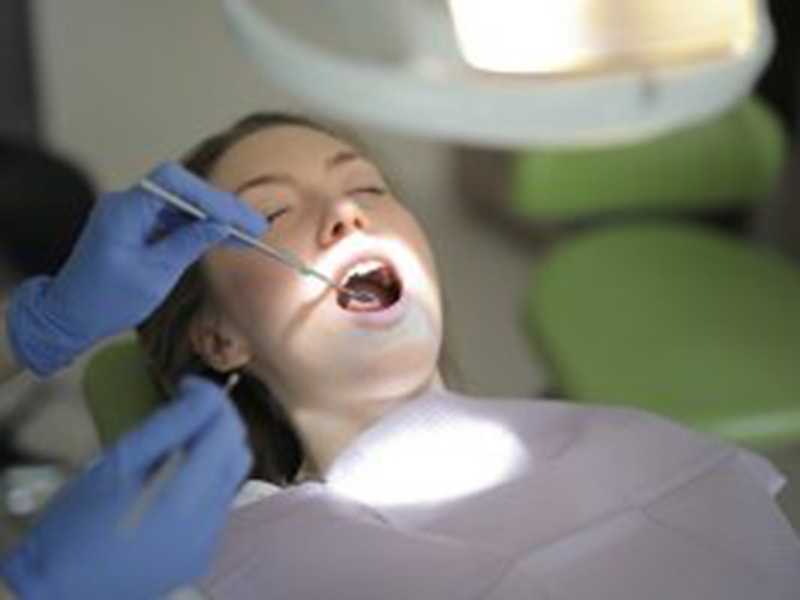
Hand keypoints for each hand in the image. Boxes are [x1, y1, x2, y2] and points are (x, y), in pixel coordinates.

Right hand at [0, 376, 251, 599]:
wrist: (58, 591)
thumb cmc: (78, 521)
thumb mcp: (118, 463)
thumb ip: (168, 427)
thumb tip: (205, 396)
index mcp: (186, 495)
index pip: (227, 430)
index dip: (213, 400)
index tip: (187, 386)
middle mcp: (209, 521)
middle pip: (236, 454)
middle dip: (217, 426)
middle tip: (182, 414)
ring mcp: (208, 543)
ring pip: (229, 481)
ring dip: (212, 456)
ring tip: (173, 451)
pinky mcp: (201, 557)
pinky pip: (216, 509)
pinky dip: (203, 487)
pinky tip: (169, 488)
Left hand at [6, 162, 266, 374]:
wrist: (71, 316)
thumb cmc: (105, 300)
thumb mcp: (155, 274)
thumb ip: (188, 244)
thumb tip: (219, 225)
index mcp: (124, 210)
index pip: (173, 183)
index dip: (210, 196)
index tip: (238, 217)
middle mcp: (127, 204)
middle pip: (182, 190)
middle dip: (220, 207)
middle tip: (254, 226)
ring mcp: (132, 214)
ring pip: (182, 205)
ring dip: (214, 218)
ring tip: (247, 234)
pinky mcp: (138, 227)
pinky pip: (174, 219)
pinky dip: (199, 228)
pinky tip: (225, 238)